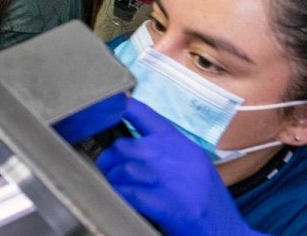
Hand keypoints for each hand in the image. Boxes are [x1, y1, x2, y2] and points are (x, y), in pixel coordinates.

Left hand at [96, 98, 257, 235]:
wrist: (227, 231)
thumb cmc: (208, 199)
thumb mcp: (193, 162)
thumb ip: (165, 148)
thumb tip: (130, 141)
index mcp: (179, 143)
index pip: (142, 112)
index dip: (118, 108)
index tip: (104, 113)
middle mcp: (172, 155)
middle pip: (122, 146)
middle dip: (111, 160)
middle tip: (112, 171)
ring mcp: (168, 178)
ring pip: (120, 170)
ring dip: (115, 181)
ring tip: (121, 188)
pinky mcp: (163, 202)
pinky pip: (126, 192)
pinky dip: (121, 196)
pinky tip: (128, 199)